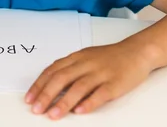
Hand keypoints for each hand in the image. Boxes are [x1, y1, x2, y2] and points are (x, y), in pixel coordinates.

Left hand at [25, 41, 154, 119]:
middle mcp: (86, 64)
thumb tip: (49, 86)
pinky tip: (79, 111)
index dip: (39, 85)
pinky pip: (100, 94)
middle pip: (62, 78)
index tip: (29, 98)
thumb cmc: (108, 57)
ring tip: (53, 114)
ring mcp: (101, 73)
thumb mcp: (85, 57)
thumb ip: (69, 69)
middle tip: (36, 109)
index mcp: (77, 57)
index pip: (53, 70)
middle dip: (46, 95)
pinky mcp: (115, 83)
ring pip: (79, 87)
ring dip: (64, 102)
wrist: (136, 51)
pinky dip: (89, 103)